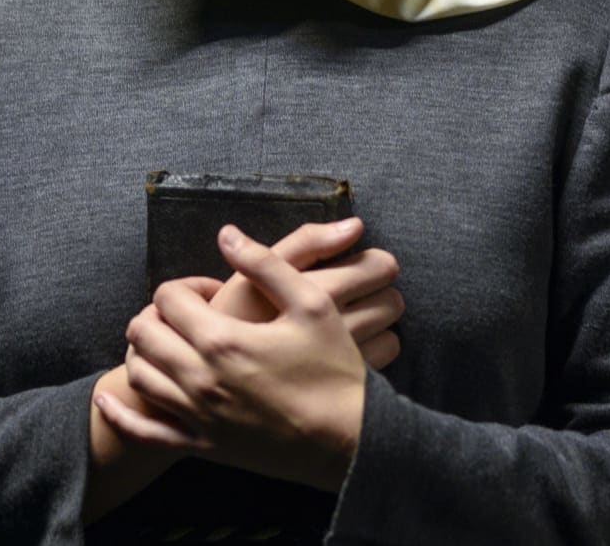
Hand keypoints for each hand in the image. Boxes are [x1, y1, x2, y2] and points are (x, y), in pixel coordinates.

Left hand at [101, 225, 390, 490]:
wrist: (350, 442)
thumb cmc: (335, 369)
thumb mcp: (311, 303)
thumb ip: (264, 263)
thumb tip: (226, 233)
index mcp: (223, 340)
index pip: (169, 296)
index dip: (186, 284)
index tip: (214, 289)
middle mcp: (200, 379)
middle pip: (143, 332)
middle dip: (159, 312)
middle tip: (191, 312)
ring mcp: (198, 417)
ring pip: (139, 375)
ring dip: (144, 350)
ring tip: (172, 341)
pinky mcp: (203, 446)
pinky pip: (145, 433)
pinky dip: (119, 414)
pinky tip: (107, 399)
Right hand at [210, 217, 402, 369]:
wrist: (218, 380)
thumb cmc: (237, 320)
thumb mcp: (259, 272)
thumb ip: (306, 243)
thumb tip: (356, 225)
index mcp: (316, 294)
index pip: (377, 267)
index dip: (374, 264)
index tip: (358, 267)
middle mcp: (337, 329)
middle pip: (391, 300)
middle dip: (379, 291)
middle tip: (357, 292)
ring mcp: (347, 362)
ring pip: (391, 329)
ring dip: (379, 319)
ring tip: (354, 315)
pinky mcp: (350, 384)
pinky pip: (385, 356)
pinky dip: (376, 345)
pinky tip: (352, 344)